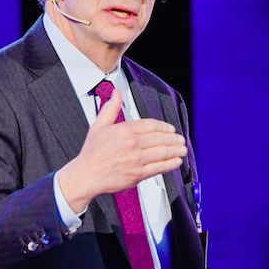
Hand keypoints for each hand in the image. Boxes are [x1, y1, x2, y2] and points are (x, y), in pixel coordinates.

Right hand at [58, 88, 186, 213]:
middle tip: (180, 139)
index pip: (151, 125)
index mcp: (124, 130)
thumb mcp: (98, 126)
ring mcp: (136, 160)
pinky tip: (176, 162)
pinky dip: (170, 164)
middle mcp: (132, 144)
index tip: (170, 129)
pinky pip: (159, 168)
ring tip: (182, 149)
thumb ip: (110, 108)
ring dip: (176, 150)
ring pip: (162, 153)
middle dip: (174, 138)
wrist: (86, 176)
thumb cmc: (91, 153)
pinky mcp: (138, 174)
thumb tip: (116, 92)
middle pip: (160, 138)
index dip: (164, 127)